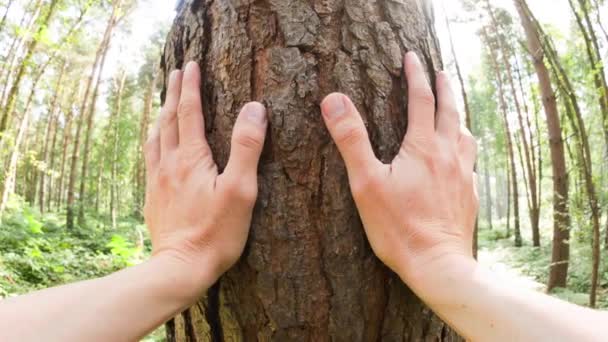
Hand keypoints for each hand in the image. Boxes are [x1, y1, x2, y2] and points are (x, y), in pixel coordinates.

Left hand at [143, 61, 267, 296]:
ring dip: (162, 114)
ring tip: (165, 102)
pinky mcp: (154, 197)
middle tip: (176, 72)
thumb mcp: (240, 189)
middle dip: (174, 93)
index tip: (191, 65)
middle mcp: (169, 164)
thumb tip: (254, 108)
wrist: (180, 267)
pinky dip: (154, 140)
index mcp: (191, 158)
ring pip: (156, 137)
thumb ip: (247, 147)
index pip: (191, 112)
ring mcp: (158, 181)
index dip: (192, 87)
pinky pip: (150, 158)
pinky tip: (156, 145)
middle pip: (170, 119)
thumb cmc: (216, 232)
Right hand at [320, 52, 477, 303]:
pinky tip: (462, 154)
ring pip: (465, 133)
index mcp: (423, 147)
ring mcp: (462, 175)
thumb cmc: (398, 226)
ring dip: (459, 114)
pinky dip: (466, 144)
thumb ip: (351, 139)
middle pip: (450, 111)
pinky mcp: (468, 194)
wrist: (437, 264)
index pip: (421, 100)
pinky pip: (471, 159)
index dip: (416, 75)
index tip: (413, 57)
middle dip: (445, 88)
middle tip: (442, 71)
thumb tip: (334, 100)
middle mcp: (448, 155)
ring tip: (455, 108)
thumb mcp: (366, 182)